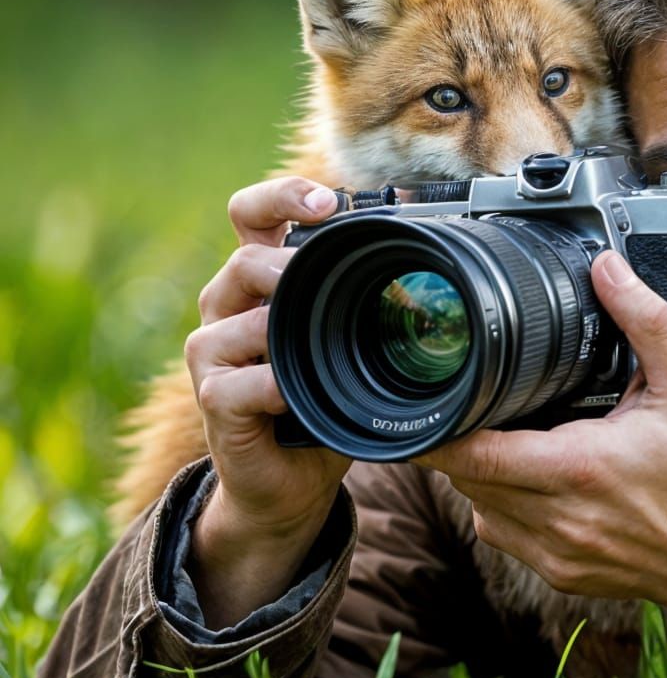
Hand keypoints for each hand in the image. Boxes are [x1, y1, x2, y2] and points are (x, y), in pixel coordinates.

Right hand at [183, 176, 352, 626]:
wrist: (292, 481)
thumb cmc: (327, 401)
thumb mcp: (356, 342)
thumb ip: (375, 301)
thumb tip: (442, 258)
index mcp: (264, 280)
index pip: (253, 214)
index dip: (282, 196)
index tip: (326, 203)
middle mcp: (229, 305)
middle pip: (245, 257)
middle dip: (290, 264)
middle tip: (329, 280)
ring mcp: (213, 352)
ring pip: (236, 315)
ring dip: (282, 325)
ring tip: (316, 344)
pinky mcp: (212, 398)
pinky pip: (237, 381)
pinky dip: (271, 384)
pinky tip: (294, 392)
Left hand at [414, 251, 666, 628]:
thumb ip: (645, 322)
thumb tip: (608, 270)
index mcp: (579, 467)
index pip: (474, 454)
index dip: (439, 431)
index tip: (429, 406)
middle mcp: (559, 516)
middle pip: (466, 477)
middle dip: (468, 440)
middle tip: (486, 408)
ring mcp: (555, 552)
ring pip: (478, 507)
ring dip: (483, 473)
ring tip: (517, 442)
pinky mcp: (558, 572)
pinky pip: (502, 535)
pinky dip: (504, 505)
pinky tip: (536, 482)